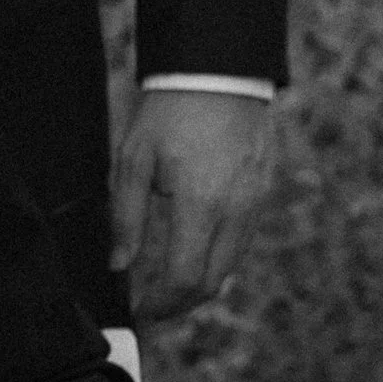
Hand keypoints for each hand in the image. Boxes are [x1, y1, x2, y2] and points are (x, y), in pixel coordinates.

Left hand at [111, 88, 274, 322]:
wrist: (218, 70)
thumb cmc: (169, 111)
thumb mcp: (133, 160)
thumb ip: (125, 218)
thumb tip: (119, 266)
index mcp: (200, 203)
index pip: (184, 278)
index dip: (160, 304)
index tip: (139, 311)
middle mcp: (235, 210)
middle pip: (212, 282)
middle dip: (180, 304)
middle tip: (152, 307)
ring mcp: (256, 202)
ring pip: (231, 265)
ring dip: (200, 284)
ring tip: (168, 286)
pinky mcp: (264, 192)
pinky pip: (242, 240)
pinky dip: (218, 258)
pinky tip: (193, 252)